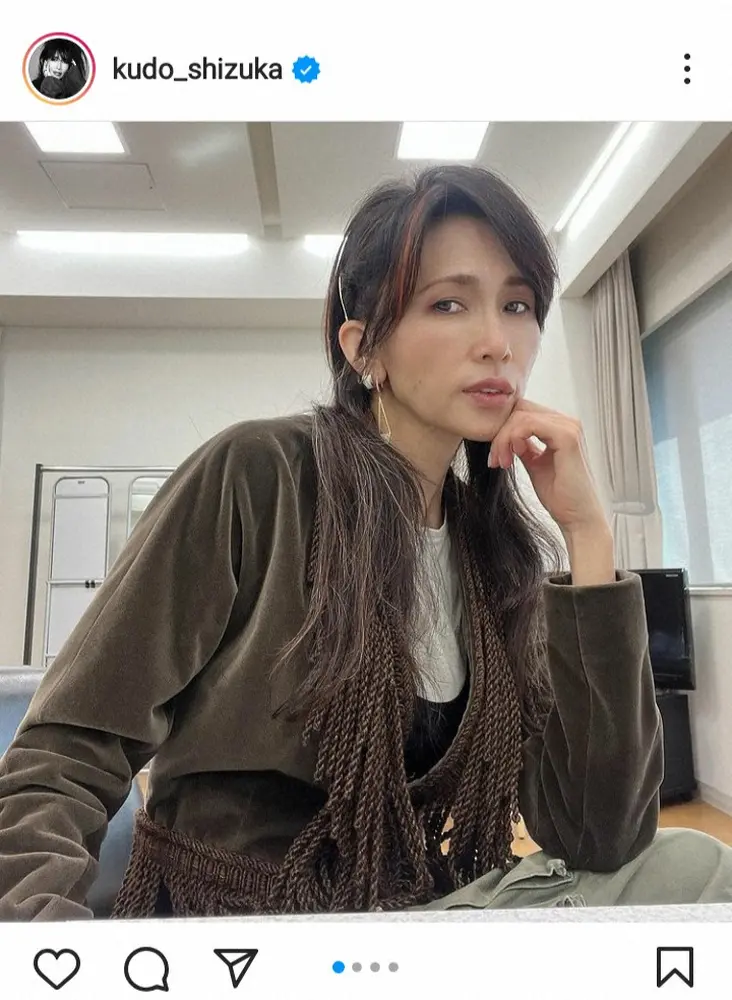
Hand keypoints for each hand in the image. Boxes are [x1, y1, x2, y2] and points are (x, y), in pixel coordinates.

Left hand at [487, 397, 608, 535]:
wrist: (577, 518)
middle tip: (494, 460)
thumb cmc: (560, 496)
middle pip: (520, 409)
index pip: (523, 413)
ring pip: (521, 416)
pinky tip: (510, 457)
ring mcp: (569, 427)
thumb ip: (524, 446)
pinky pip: (528, 424)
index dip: (503, 430)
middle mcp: (567, 423)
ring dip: (503, 439)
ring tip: (501, 462)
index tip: (495, 457)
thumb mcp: (535, 464)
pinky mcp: (567, 437)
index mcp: (561, 428)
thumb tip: (507, 435)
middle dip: (500, 433)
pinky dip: (512, 438)